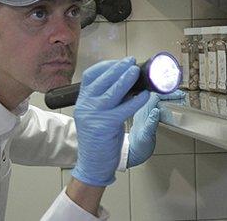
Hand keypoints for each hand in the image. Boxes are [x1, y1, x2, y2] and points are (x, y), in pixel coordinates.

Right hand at [71, 57, 149, 186]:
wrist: (92, 164)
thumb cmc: (98, 138)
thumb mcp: (96, 114)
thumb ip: (104, 99)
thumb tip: (124, 82)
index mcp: (82, 101)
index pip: (91, 75)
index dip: (106, 65)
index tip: (119, 62)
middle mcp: (86, 106)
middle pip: (103, 80)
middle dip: (118, 68)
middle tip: (131, 61)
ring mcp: (94, 115)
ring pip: (112, 91)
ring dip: (126, 79)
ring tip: (136, 71)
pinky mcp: (106, 126)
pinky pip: (124, 109)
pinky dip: (136, 101)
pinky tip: (145, 95)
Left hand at [127, 90, 186, 167]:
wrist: (133, 154)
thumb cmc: (138, 147)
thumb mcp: (146, 136)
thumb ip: (151, 123)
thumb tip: (156, 110)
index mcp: (142, 111)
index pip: (156, 96)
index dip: (168, 94)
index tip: (179, 96)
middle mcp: (143, 110)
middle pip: (158, 96)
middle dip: (171, 95)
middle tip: (183, 97)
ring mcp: (146, 114)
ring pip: (159, 101)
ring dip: (170, 100)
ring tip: (180, 101)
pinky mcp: (149, 119)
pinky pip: (159, 108)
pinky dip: (167, 106)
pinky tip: (173, 109)